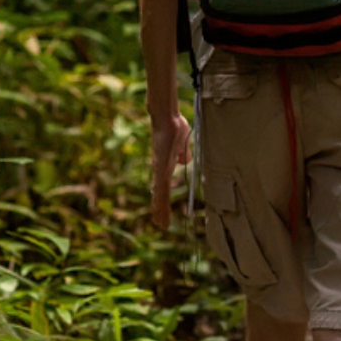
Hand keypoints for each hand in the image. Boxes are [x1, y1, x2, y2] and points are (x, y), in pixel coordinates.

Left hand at [151, 113, 190, 228]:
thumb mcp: (182, 144)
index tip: (162, 211)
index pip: (163, 186)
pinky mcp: (160, 165)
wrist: (166, 116)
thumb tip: (182, 161)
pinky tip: (158, 206)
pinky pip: (161, 184)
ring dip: (160, 208)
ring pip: (160, 192)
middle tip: (160, 224)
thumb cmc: (174, 125)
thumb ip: (181, 154)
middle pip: (160, 193)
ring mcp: (159, 168)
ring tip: (160, 222)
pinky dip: (160, 197)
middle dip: (160, 208)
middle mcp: (159, 169)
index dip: (162, 199)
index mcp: (164, 166)